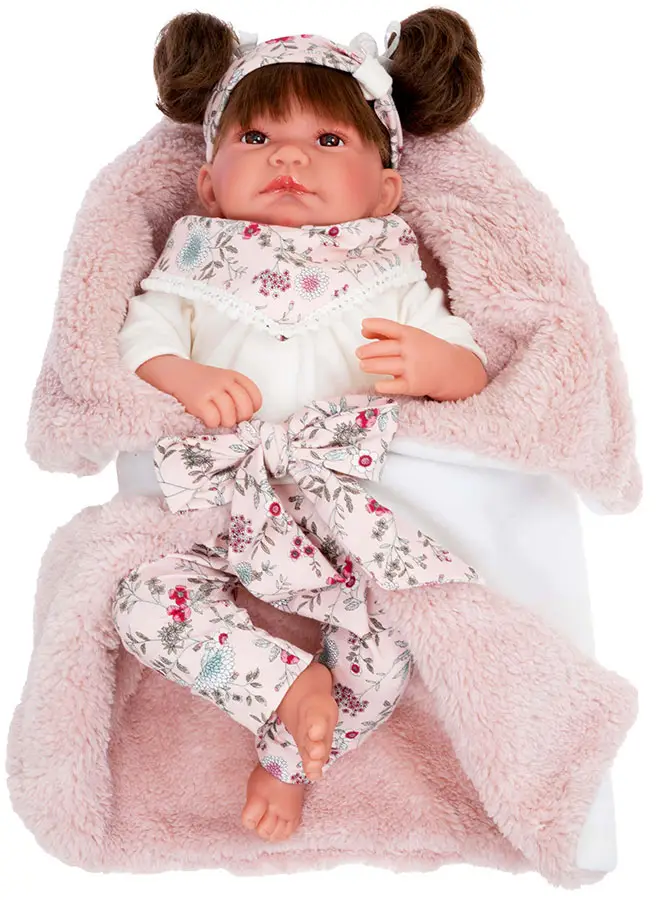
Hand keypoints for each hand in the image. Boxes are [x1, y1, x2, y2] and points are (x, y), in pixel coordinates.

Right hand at [174, 362, 262, 427]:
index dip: (252, 409)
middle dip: (240, 419)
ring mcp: (211, 391)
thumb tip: (247, 417)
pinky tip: (207, 418)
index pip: (255, 397)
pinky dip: (212, 423)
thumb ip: (237, 393)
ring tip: (218, 418)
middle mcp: (225, 382)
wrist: (177, 374)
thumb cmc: (204, 382)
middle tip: (231, 418)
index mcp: (234, 376)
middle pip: (245, 409)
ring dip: (225, 423)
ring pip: (230, 418)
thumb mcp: (224, 380)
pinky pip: (213, 420)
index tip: (242, 411)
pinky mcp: (198, 401)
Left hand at [356, 318, 487, 400]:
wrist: (452, 369)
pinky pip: (394, 385)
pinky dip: (383, 385)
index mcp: (410, 335)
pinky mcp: (413, 385)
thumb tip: (364, 330)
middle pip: (383, 348)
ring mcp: (412, 368)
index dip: (375, 325)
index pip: (390, 327)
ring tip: (363, 365)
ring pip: (385, 366)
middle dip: (367, 351)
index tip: (364, 324)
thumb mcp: (411, 337)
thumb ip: (387, 333)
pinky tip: (378, 384)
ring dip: (370, 365)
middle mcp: (411, 350)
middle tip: (359, 353)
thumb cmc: (426, 351)